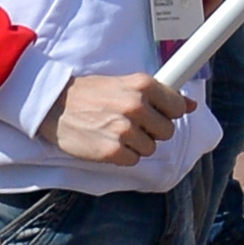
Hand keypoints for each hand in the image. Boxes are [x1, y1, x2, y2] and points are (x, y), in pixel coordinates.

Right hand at [44, 70, 192, 165]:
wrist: (53, 105)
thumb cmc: (89, 93)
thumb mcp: (126, 84)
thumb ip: (159, 94)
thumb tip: (190, 105)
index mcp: (142, 85)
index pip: (177, 107)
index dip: (167, 112)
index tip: (156, 113)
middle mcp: (136, 106)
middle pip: (167, 131)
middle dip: (152, 130)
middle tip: (131, 123)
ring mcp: (124, 129)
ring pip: (150, 148)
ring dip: (136, 144)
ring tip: (115, 131)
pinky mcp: (111, 151)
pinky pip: (133, 160)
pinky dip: (123, 155)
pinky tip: (108, 142)